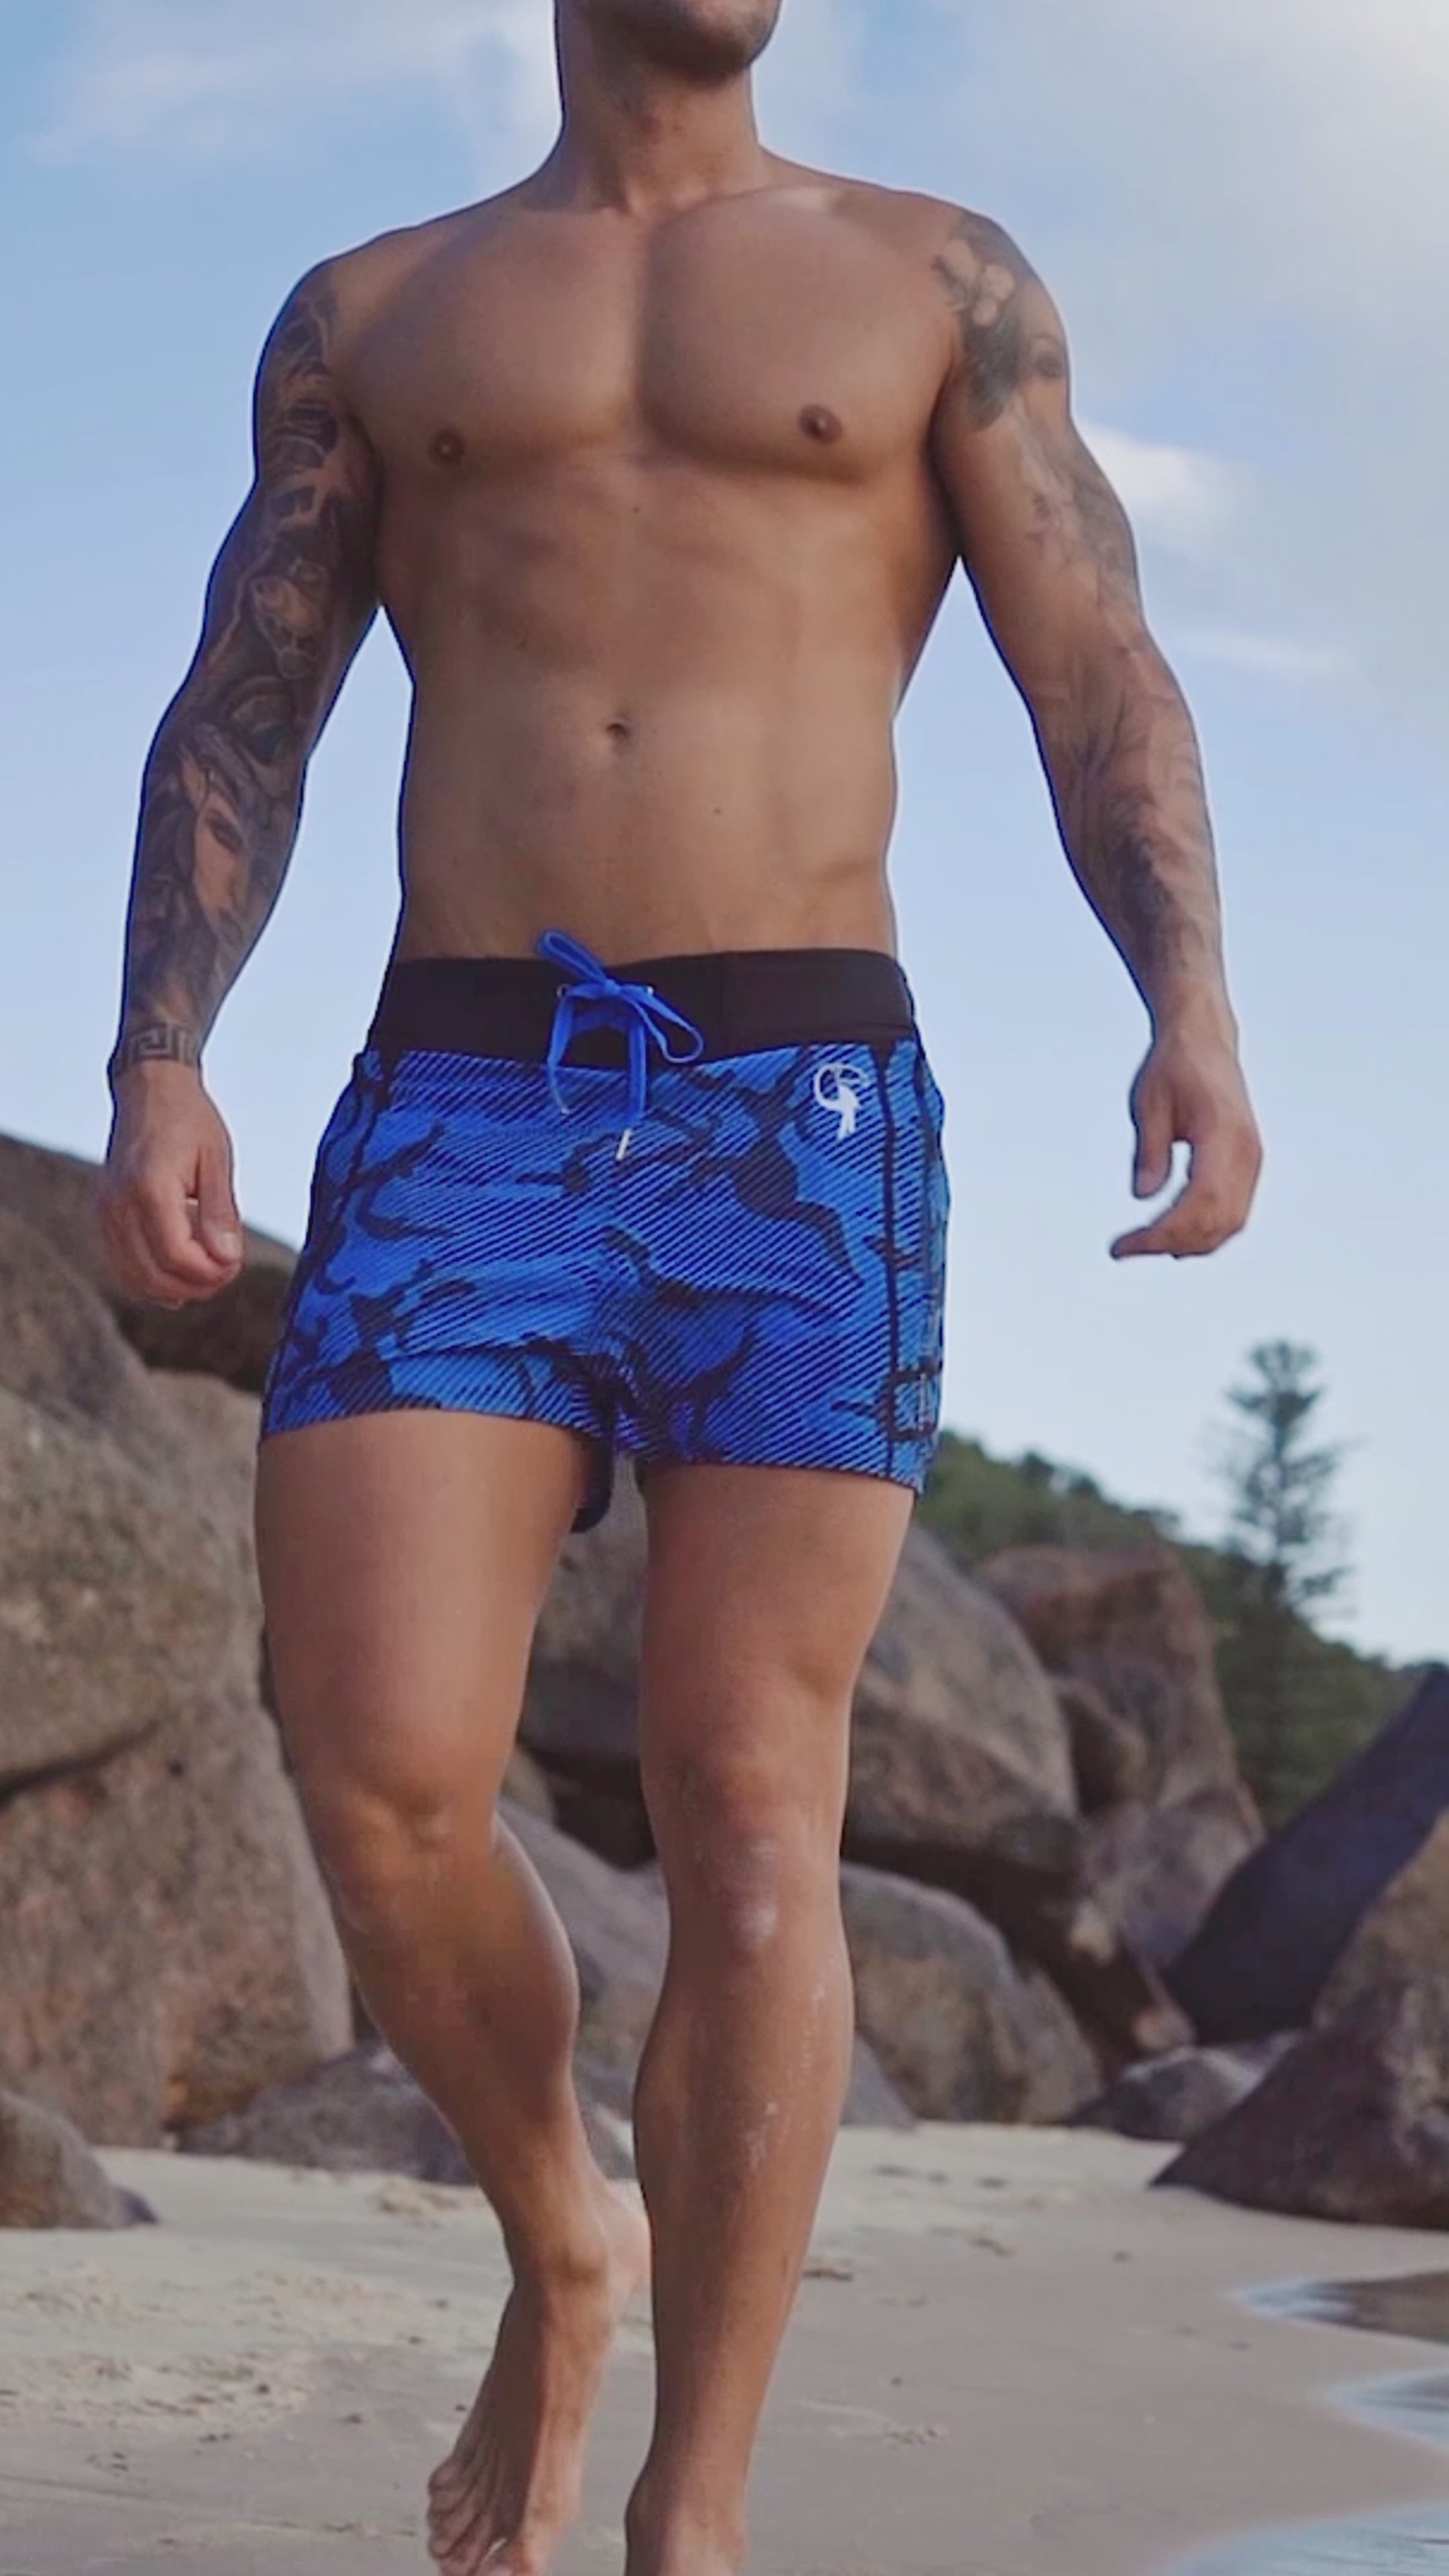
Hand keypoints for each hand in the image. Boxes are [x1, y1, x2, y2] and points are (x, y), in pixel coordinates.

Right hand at [99, 1062, 244, 1305]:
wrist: (150, 1088)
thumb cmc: (189, 1118)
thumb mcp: (217, 1160)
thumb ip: (220, 1213)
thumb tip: (227, 1260)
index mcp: (150, 1187)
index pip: (177, 1255)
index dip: (209, 1273)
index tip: (234, 1265)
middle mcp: (119, 1203)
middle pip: (153, 1275)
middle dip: (194, 1285)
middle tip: (224, 1274)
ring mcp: (105, 1209)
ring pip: (132, 1277)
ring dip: (171, 1288)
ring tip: (205, 1277)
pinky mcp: (103, 1211)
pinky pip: (120, 1263)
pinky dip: (148, 1279)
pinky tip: (176, 1279)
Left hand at [1111, 1013, 1262, 1260]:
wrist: (1203, 1039)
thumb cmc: (1174, 1065)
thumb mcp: (1148, 1104)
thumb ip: (1149, 1152)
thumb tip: (1143, 1196)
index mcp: (1223, 1135)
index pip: (1198, 1204)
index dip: (1162, 1234)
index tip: (1123, 1246)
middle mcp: (1246, 1152)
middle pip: (1217, 1223)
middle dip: (1171, 1244)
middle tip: (1127, 1248)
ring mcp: (1252, 1159)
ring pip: (1230, 1223)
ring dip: (1189, 1243)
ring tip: (1145, 1245)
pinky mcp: (1247, 1163)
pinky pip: (1233, 1210)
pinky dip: (1204, 1230)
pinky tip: (1171, 1236)